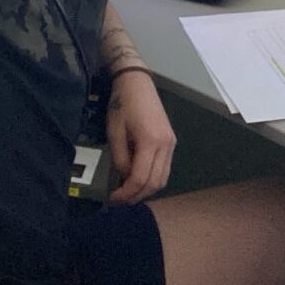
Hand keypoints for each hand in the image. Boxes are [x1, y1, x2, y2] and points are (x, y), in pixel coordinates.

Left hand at [105, 70, 175, 203]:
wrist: (137, 84)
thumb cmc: (122, 105)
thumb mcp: (114, 133)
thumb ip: (120, 158)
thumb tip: (124, 177)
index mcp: (150, 141)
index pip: (140, 178)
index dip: (126, 192)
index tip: (113, 198)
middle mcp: (166, 145)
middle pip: (155, 182)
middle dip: (137, 195)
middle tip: (120, 200)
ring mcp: (171, 144)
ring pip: (163, 178)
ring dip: (147, 189)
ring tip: (129, 192)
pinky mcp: (171, 142)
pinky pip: (164, 168)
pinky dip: (152, 179)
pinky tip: (138, 178)